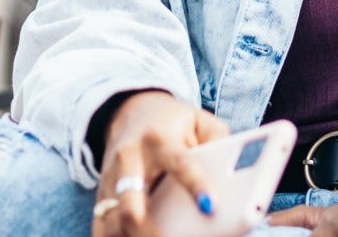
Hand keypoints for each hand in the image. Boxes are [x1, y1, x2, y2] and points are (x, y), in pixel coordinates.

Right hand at [92, 90, 228, 236]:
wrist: (130, 113)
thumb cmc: (173, 123)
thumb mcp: (200, 120)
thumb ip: (219, 139)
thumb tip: (235, 169)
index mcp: (158, 139)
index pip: (178, 162)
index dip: (195, 184)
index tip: (211, 206)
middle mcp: (129, 158)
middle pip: (131, 199)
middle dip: (148, 229)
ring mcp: (111, 179)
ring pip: (112, 219)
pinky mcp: (101, 195)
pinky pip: (101, 226)